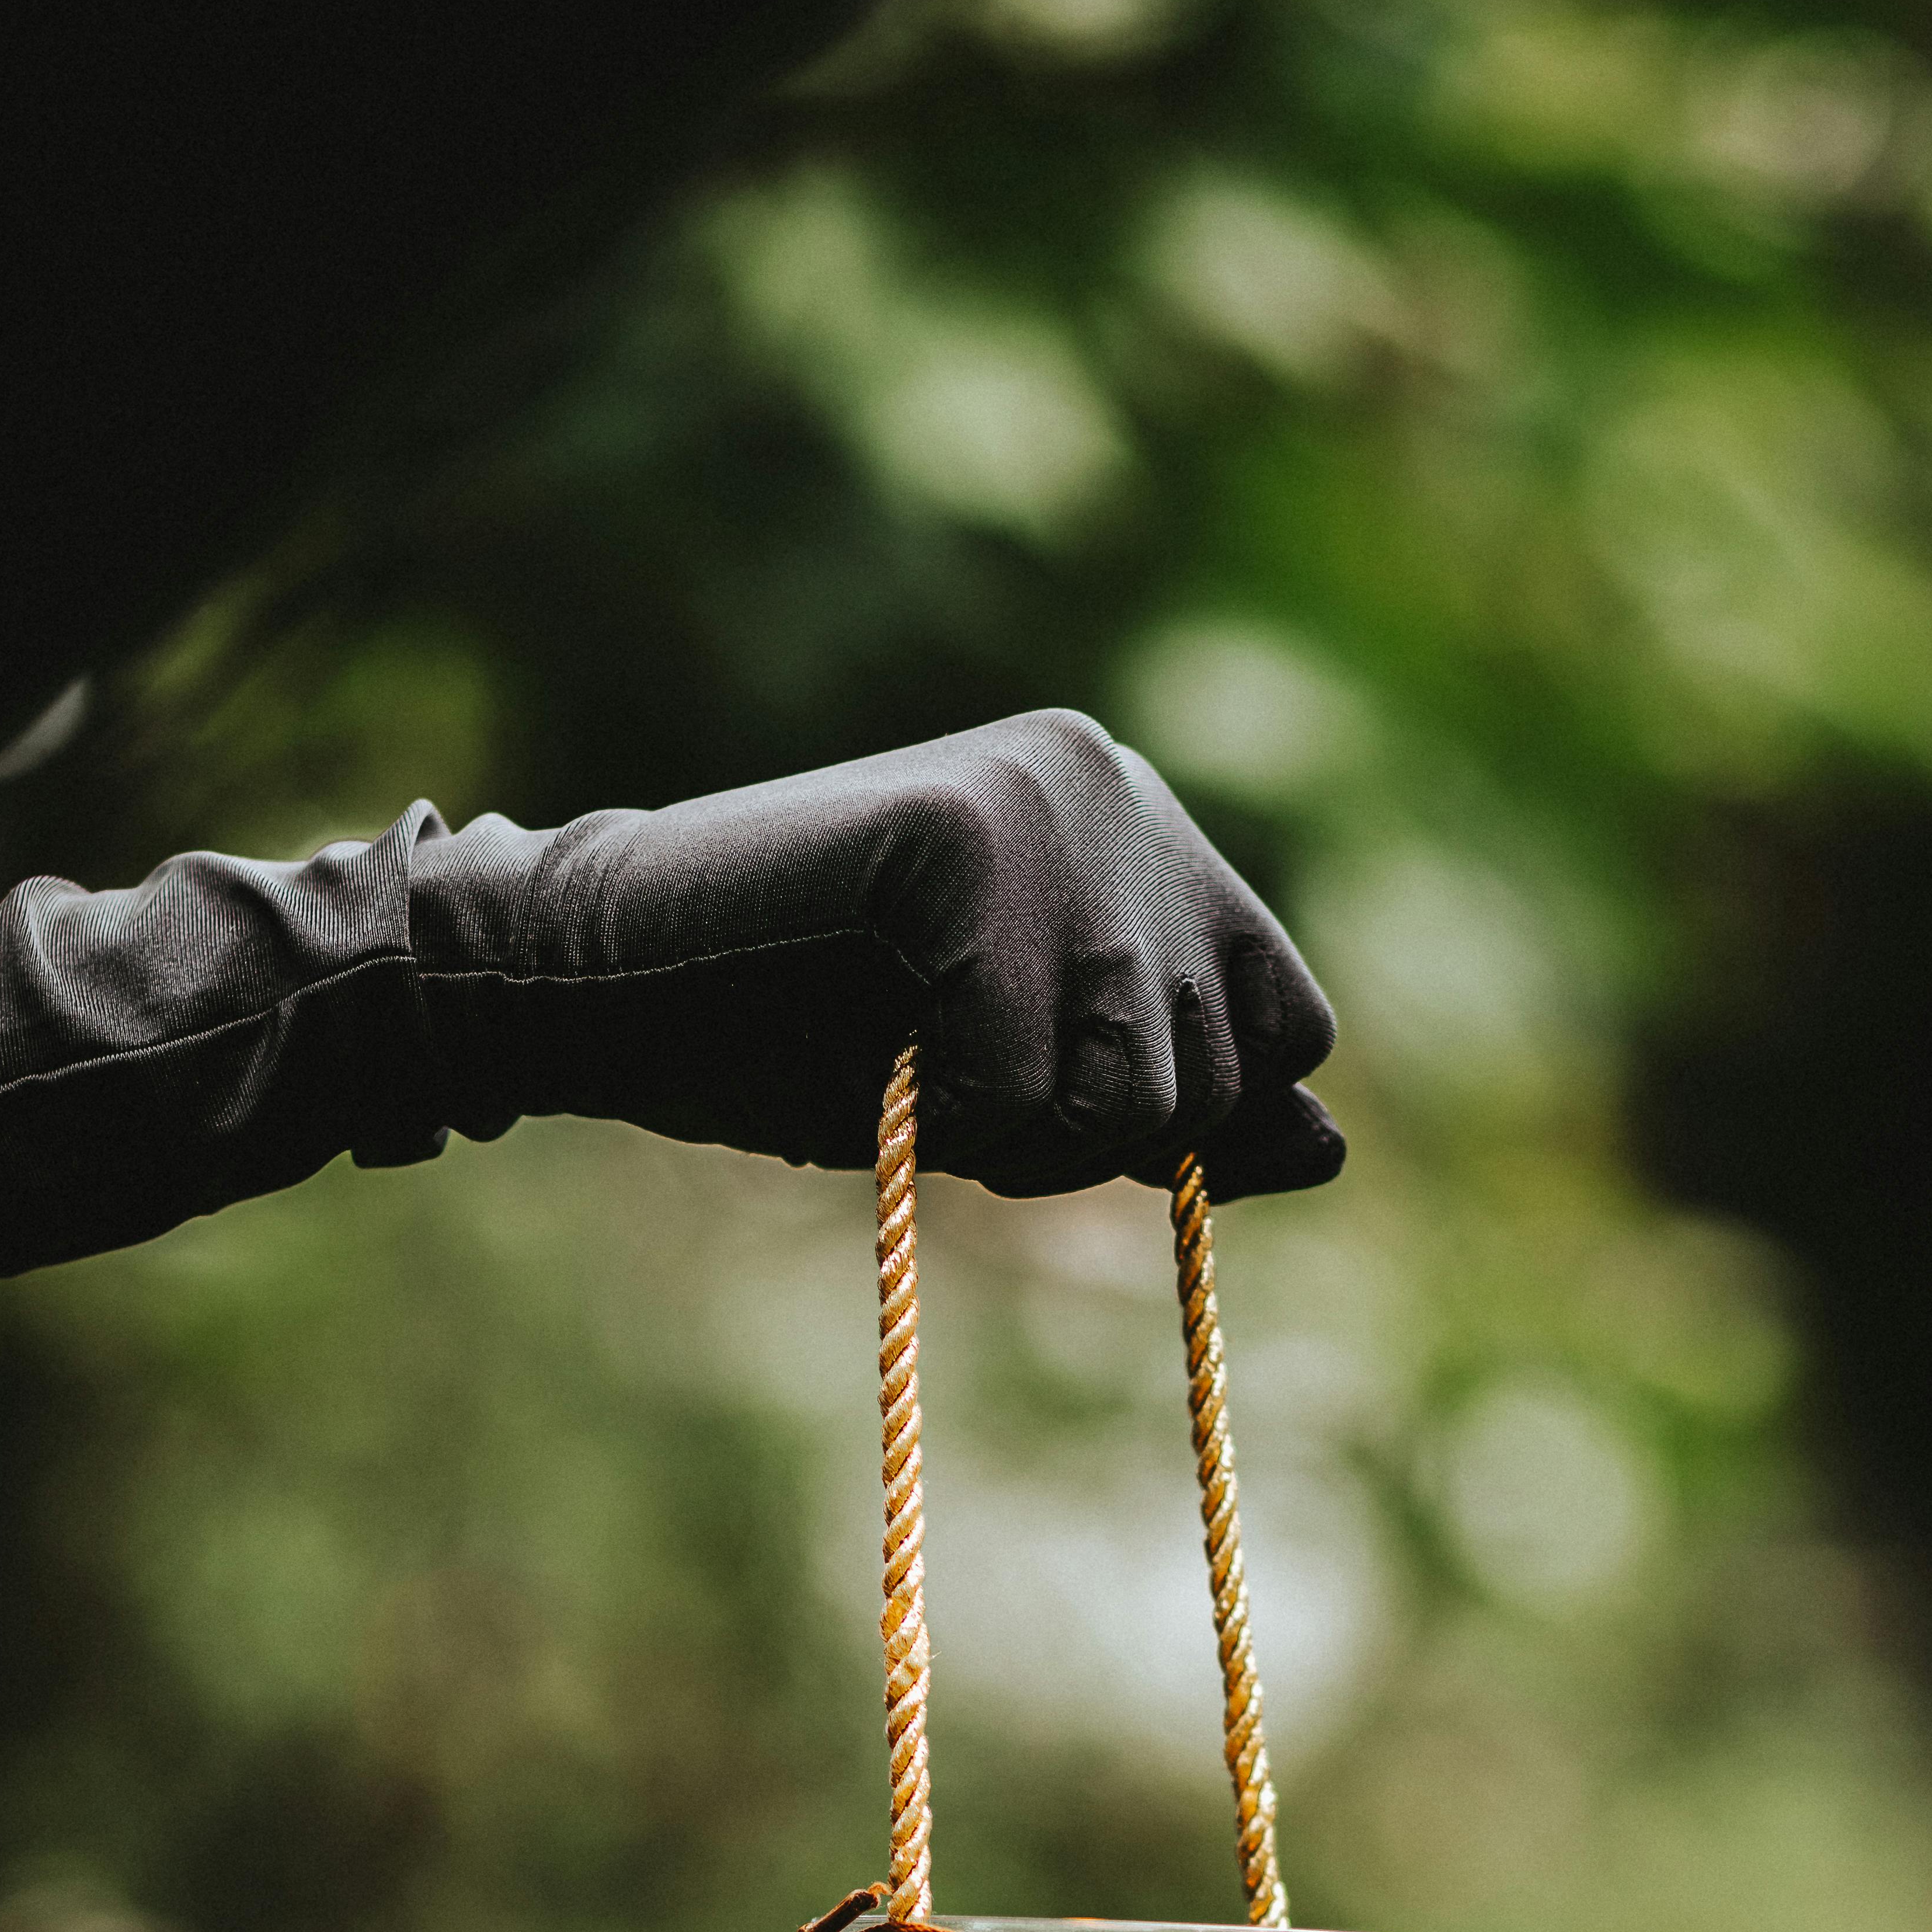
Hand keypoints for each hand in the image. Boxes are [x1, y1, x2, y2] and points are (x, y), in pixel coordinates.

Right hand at [410, 708, 1340, 1199]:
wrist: (606, 985)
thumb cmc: (802, 1039)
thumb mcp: (1022, 1088)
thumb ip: (1167, 1107)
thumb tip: (1325, 1147)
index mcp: (1138, 827)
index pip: (1287, 1022)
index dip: (1178, 1115)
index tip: (1036, 1094)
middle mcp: (1114, 784)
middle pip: (1216, 1069)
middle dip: (1087, 1137)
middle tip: (951, 1081)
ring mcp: (1042, 799)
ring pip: (1141, 1082)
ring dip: (1023, 1137)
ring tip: (917, 1069)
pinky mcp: (960, 834)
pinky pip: (1027, 1073)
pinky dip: (953, 1117)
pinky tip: (879, 1061)